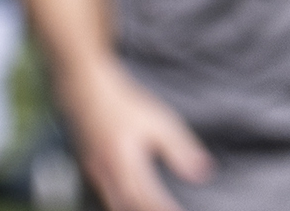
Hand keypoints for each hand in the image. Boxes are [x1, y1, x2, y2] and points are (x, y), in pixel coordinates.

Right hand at [57, 58, 216, 210]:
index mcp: (126, 161)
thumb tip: (203, 173)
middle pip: (129, 206)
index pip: (149, 197)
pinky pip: (104, 196)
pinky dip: (119, 204)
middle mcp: (108, 172)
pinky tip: (130, 203)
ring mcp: (95, 173)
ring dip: (132, 210)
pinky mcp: (87, 169)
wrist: (85, 90)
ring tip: (150, 209)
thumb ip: (180, 149)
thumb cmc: (124, 104)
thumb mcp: (158, 121)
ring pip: (114, 204)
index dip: (164, 209)